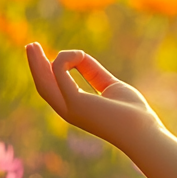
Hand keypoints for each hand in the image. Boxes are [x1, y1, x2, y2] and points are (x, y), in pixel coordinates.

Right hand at [26, 43, 164, 154]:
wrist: (145, 132)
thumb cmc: (133, 113)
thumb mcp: (111, 86)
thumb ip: (94, 72)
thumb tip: (81, 56)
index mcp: (76, 109)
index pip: (56, 88)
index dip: (49, 72)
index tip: (50, 56)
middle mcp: (68, 110)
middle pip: (44, 85)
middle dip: (36, 66)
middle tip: (31, 46)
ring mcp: (70, 107)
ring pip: (44, 82)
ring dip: (36, 63)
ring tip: (32, 45)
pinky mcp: (76, 101)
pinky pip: (60, 72)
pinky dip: (65, 59)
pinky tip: (79, 54)